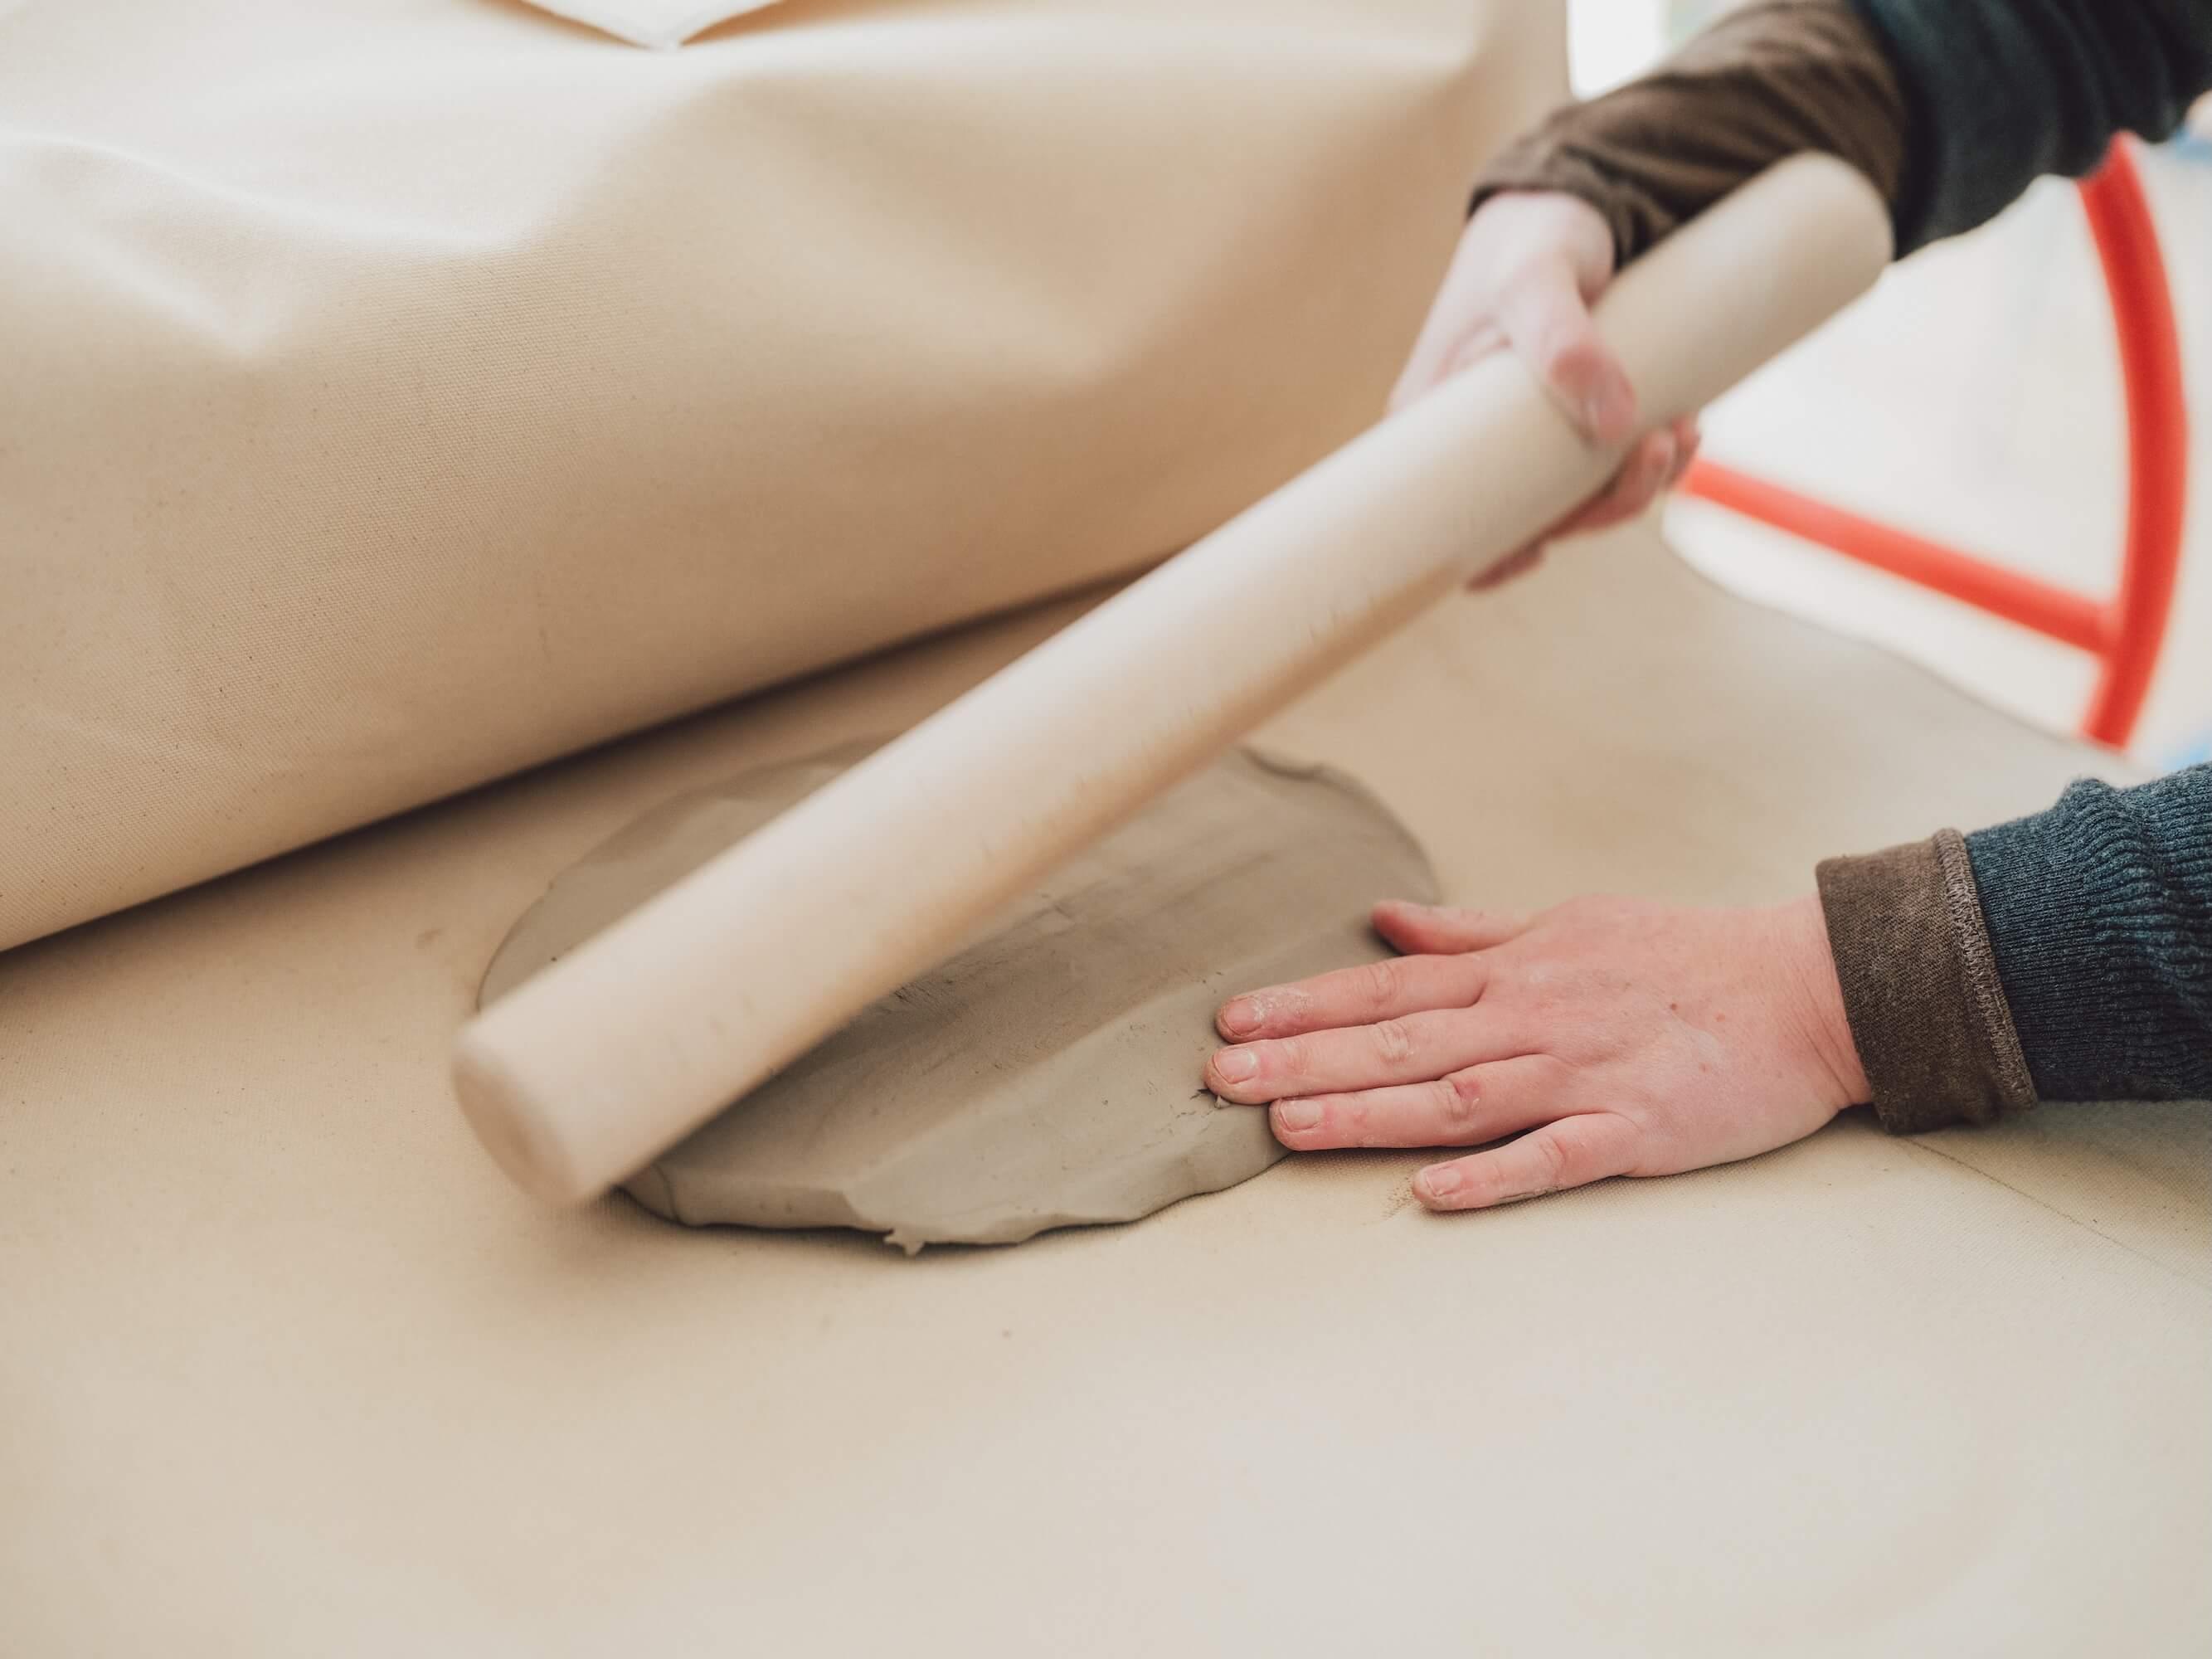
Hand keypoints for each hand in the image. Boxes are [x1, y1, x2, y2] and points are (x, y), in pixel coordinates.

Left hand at [1204, 894, 1867, 1212]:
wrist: (1805, 986)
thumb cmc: (1680, 956)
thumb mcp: (1567, 921)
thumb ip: (1471, 930)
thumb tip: (1384, 915)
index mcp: (1514, 969)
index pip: (1389, 986)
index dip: (1305, 1005)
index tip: (1230, 1021)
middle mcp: (1532, 1016)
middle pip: (1400, 1040)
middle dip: (1304, 1060)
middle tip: (1219, 1080)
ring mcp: (1580, 1074)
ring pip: (1455, 1094)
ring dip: (1368, 1113)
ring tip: (1287, 1128)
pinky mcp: (1634, 1130)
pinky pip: (1553, 1155)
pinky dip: (1493, 1173)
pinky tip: (1430, 1192)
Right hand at [1391, 190, 1699, 587]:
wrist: (1577, 197)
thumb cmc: (1533, 237)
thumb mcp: (1538, 278)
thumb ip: (1563, 340)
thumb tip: (1611, 422)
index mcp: (1434, 425)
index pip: (1447, 522)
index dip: (1492, 558)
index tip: (1540, 552)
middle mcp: (1480, 444)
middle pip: (1534, 521)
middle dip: (1603, 505)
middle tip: (1657, 449)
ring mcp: (1534, 438)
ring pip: (1585, 500)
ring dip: (1641, 482)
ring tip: (1683, 430)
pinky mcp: (1582, 423)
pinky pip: (1617, 469)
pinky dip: (1657, 460)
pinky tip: (1686, 426)